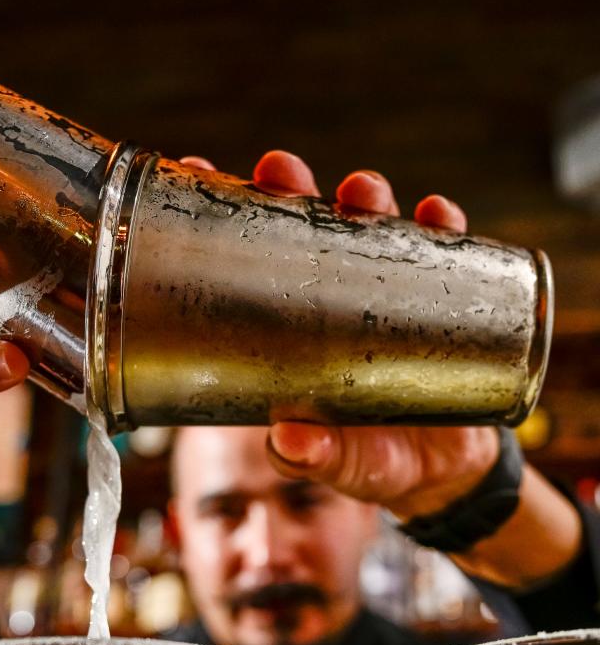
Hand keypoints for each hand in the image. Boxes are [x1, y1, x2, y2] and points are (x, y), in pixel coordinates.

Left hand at [242, 149, 492, 520]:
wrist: (443, 473)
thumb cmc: (371, 459)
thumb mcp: (339, 464)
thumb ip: (312, 458)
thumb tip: (287, 442)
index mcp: (286, 326)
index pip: (247, 259)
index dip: (223, 213)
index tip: (196, 172)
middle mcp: (331, 297)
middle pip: (305, 226)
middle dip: (292, 188)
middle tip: (279, 171)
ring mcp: (386, 292)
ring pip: (372, 227)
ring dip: (367, 200)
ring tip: (362, 193)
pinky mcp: (445, 299)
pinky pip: (449, 253)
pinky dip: (444, 229)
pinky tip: (439, 219)